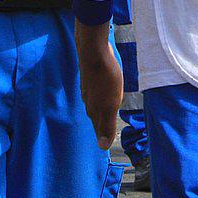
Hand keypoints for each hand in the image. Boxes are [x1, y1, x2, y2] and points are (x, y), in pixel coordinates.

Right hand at [74, 20, 122, 150]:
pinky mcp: (89, 75)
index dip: (103, 136)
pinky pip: (95, 90)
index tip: (106, 144)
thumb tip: (103, 147)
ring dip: (101, 109)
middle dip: (101, 124)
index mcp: (94, 109)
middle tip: (106, 132)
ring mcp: (87, 87)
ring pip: (94, 103)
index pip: (99, 128)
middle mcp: (88, 100)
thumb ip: (107, 125)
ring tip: (106, 113)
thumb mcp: (111, 104)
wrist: (93, 51)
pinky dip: (100, 95)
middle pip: (95, 116)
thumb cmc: (105, 77)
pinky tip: (104, 91)